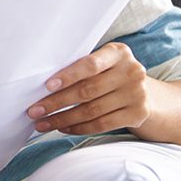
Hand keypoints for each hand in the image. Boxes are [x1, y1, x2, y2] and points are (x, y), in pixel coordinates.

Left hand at [28, 41, 149, 135]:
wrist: (146, 93)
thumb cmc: (110, 74)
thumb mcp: (103, 62)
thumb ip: (81, 66)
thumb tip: (41, 84)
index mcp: (119, 53)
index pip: (90, 65)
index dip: (68, 76)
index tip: (47, 86)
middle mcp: (131, 72)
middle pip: (87, 90)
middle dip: (56, 102)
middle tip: (34, 110)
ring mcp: (137, 94)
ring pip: (92, 110)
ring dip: (62, 119)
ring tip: (42, 123)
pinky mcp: (137, 114)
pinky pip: (102, 124)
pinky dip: (79, 128)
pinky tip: (63, 128)